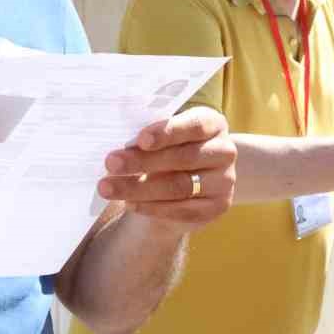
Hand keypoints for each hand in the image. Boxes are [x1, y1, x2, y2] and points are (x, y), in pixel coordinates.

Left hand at [96, 107, 236, 229]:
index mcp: (213, 123)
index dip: (168, 132)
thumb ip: (148, 136)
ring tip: (108, 188)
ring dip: (139, 188)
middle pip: (183, 158)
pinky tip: (130, 203)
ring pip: (180, 186)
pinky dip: (152, 207)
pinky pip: (183, 210)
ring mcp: (225, 181)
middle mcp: (224, 151)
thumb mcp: (161, 136)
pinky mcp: (218, 207)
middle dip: (143, 161)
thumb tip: (121, 144)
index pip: (194, 125)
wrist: (185, 182)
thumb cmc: (167, 149)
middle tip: (111, 163)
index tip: (140, 140)